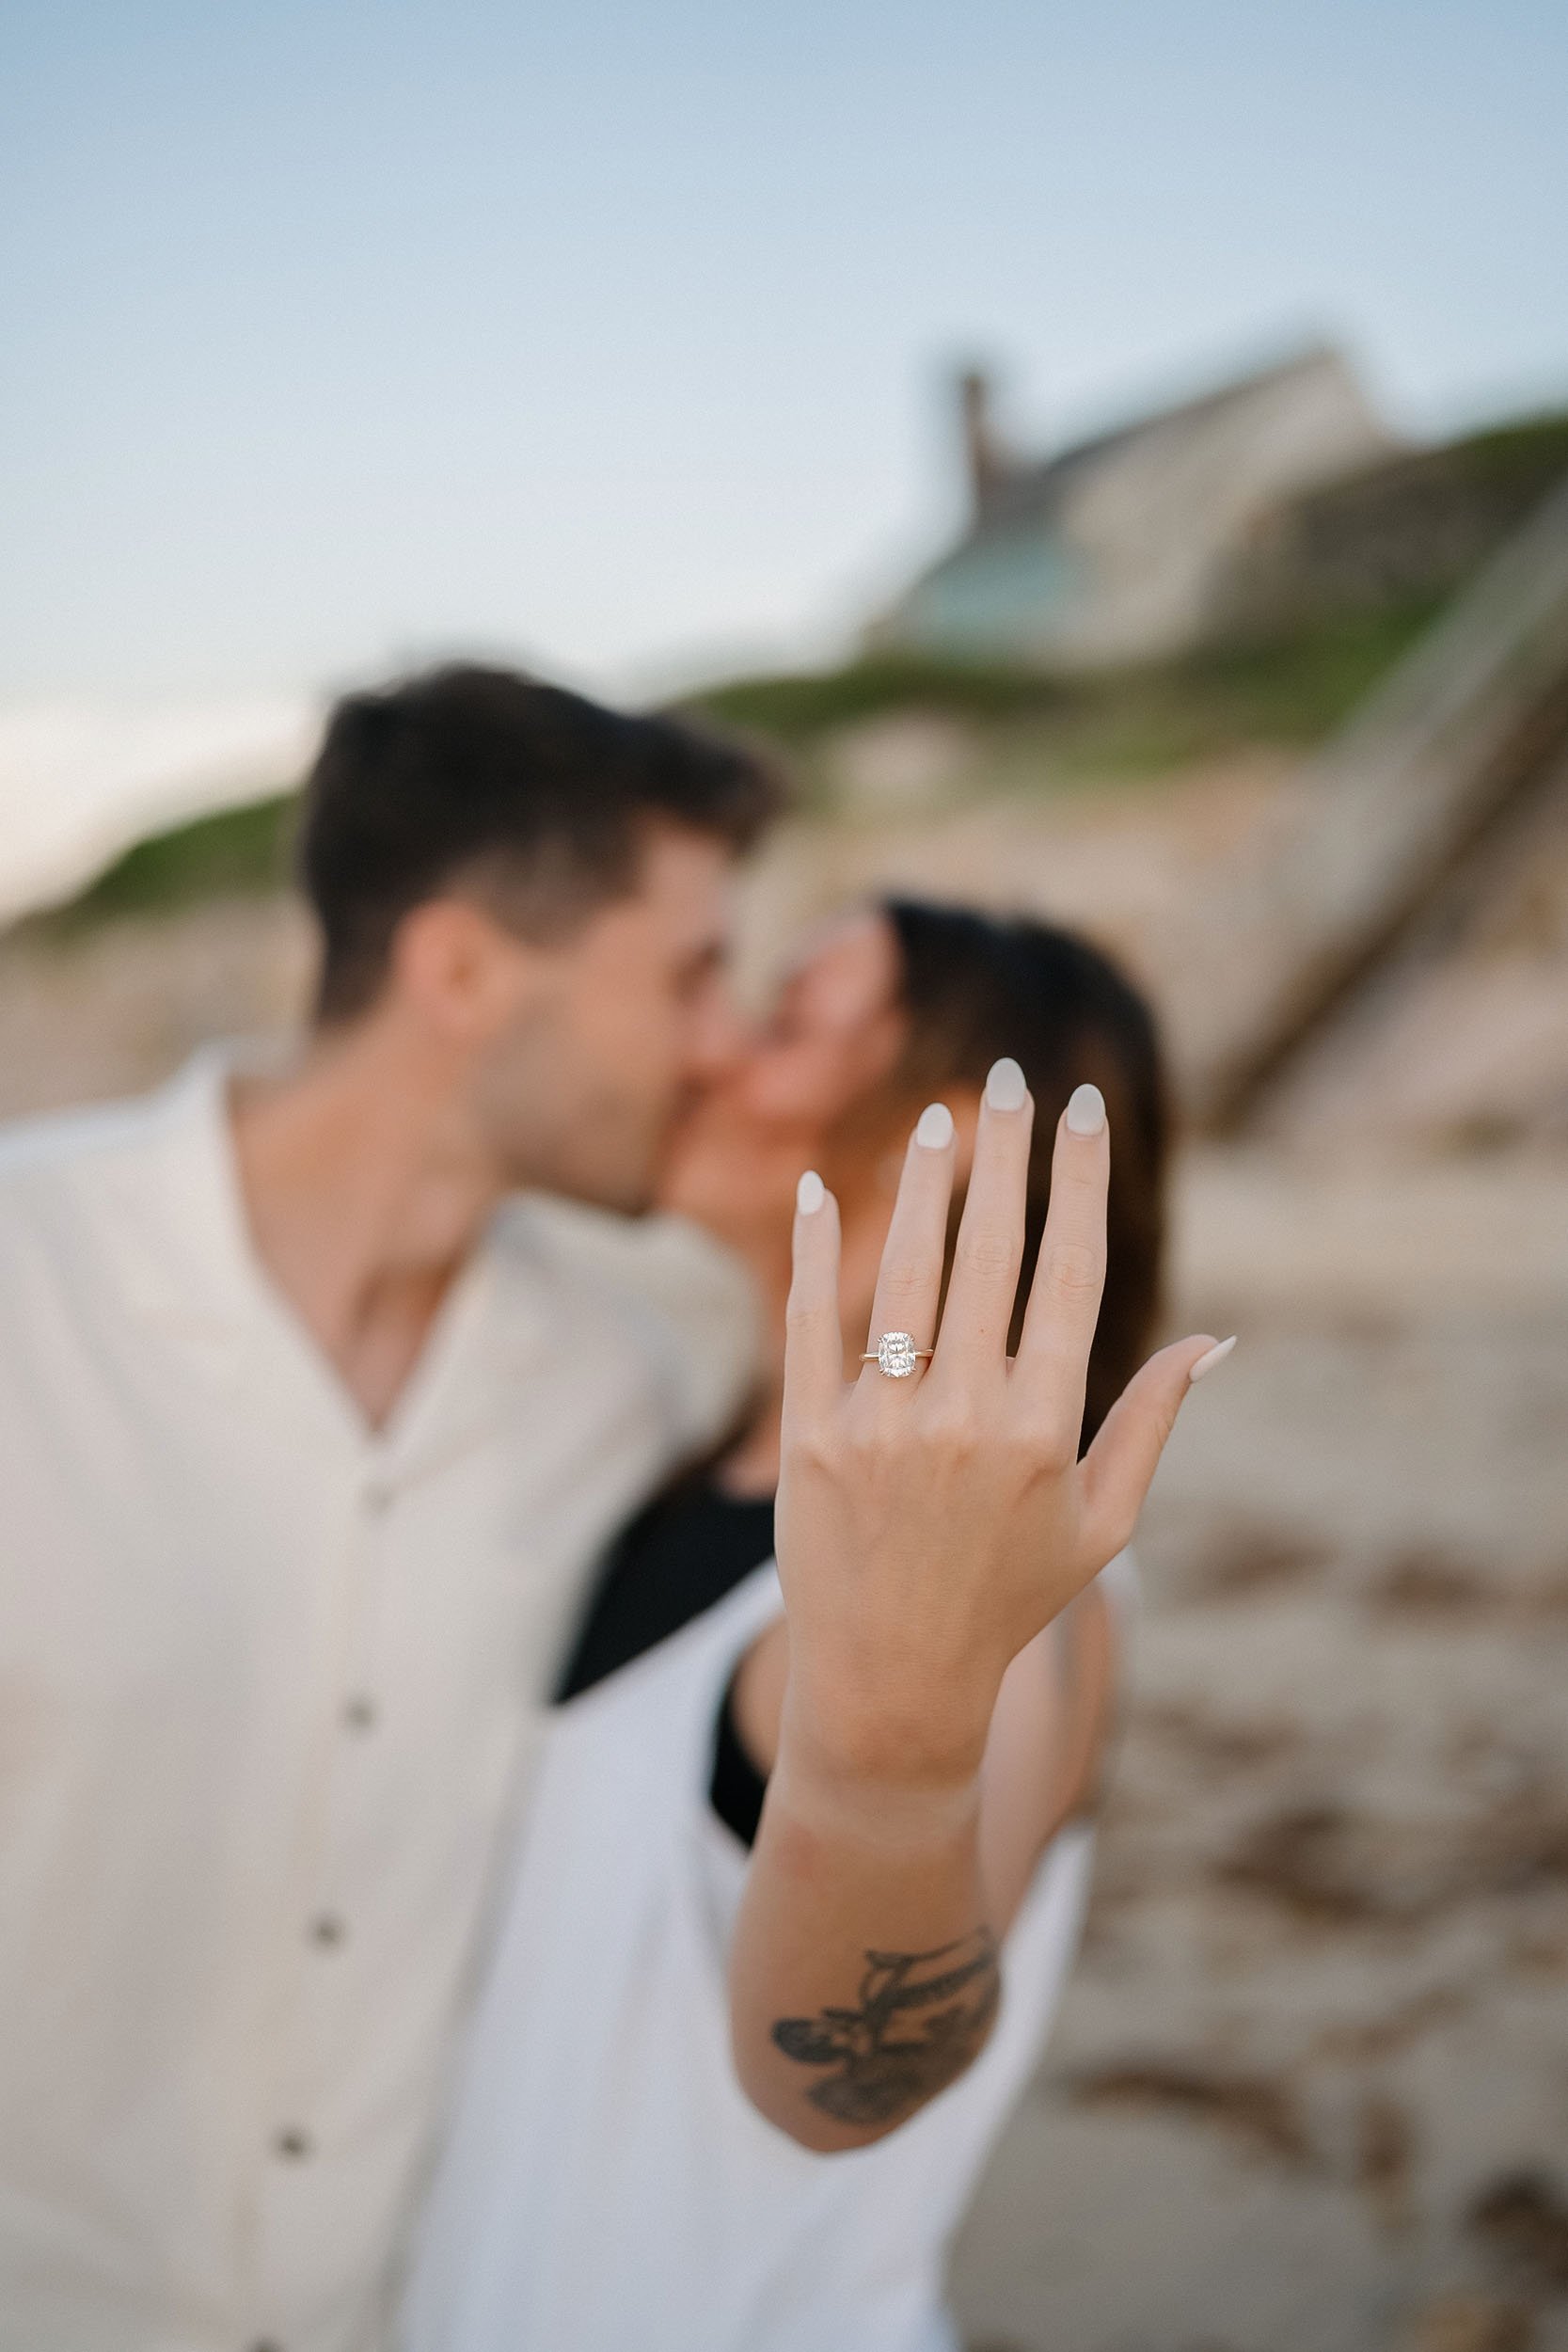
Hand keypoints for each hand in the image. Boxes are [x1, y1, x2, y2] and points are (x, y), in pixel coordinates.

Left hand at [774, 1061, 1229, 1800]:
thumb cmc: (1010, 1600)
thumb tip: (1216, 1340)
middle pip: (989, 1251)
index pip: (1068, 1271)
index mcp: (1045, 1428)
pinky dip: (815, 1251)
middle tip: (1010, 1077)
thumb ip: (1151, 1423)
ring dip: (923, 1184)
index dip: (1077, 1180)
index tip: (1081, 1109)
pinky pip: (809, 1324)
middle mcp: (963, 1416)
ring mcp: (879, 1425)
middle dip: (1005, 1152)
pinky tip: (825, 1186)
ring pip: (903, 1273)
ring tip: (938, 1120)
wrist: (893, 1687)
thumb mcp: (1103, 1525)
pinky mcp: (807, 1439)